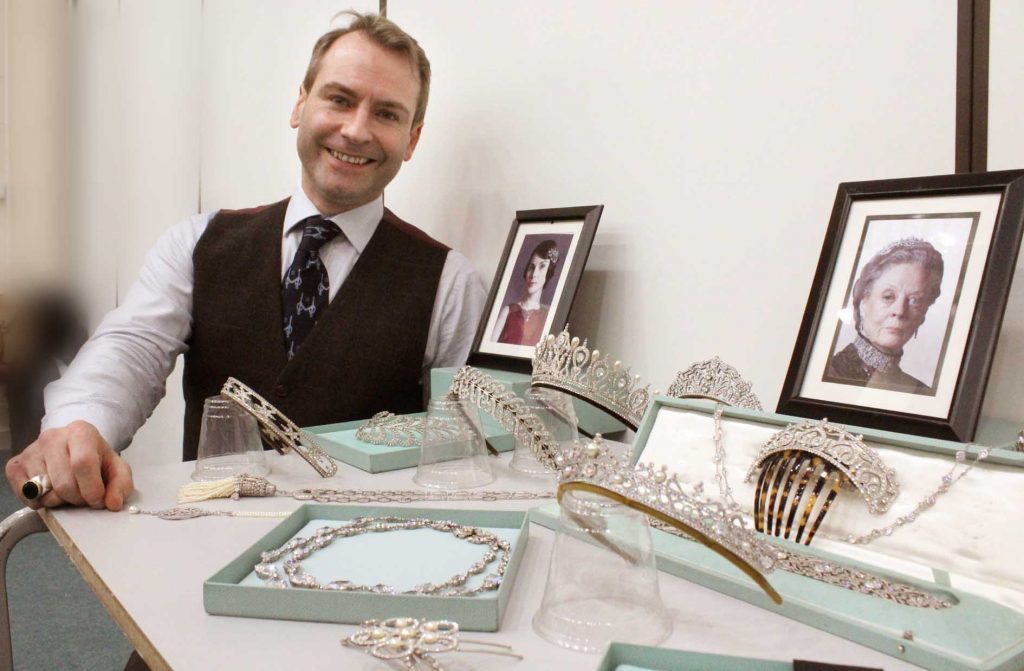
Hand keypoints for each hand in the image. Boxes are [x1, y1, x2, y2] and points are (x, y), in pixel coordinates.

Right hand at [5, 421, 133, 510]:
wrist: (73, 449)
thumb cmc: (96, 460)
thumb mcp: (117, 469)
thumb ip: (121, 485)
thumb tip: (113, 503)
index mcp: (81, 432)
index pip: (83, 463)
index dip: (91, 489)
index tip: (97, 499)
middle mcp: (53, 437)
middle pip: (64, 482)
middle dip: (77, 498)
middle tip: (83, 496)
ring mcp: (31, 450)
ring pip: (45, 491)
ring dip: (59, 500)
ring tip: (68, 491)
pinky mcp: (15, 465)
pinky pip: (25, 494)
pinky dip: (40, 501)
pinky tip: (51, 492)